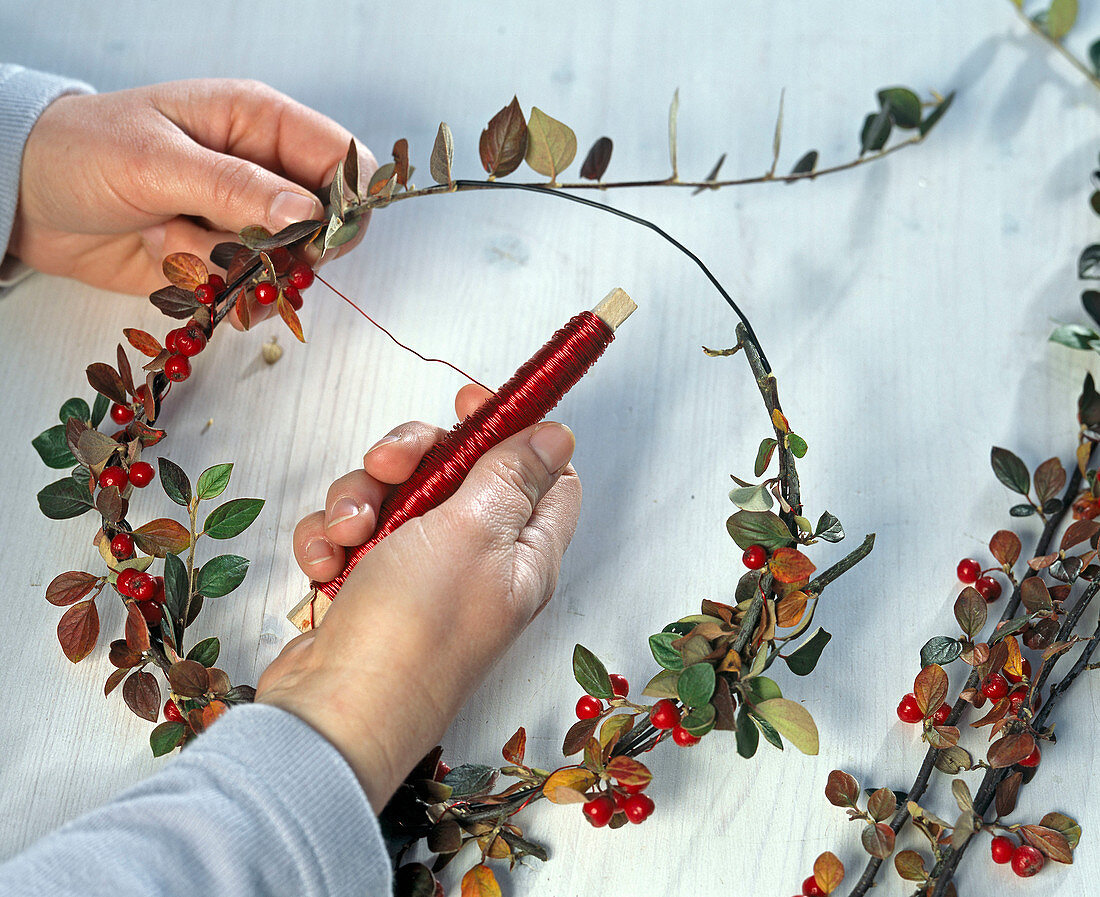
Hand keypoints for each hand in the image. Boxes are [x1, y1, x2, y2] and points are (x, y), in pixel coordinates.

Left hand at [10, 78, 374, 321]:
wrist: (27, 199)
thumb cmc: (82, 153)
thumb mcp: (155, 162)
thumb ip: (234, 186)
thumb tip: (308, 212)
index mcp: (257, 123)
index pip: (341, 160)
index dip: (346, 202)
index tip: (318, 241)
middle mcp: (261, 172)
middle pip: (325, 224)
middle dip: (291, 251)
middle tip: (244, 254)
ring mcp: (244, 220)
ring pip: (291, 268)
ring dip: (244, 274)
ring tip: (179, 248)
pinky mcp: (225, 261)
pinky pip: (257, 295)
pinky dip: (227, 299)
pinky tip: (182, 277)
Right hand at [256, 384, 581, 810]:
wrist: (332, 712)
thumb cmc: (413, 628)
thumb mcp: (473, 531)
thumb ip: (511, 474)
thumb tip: (558, 436)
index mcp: (523, 552)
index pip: (543, 473)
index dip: (511, 429)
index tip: (470, 403)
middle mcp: (477, 561)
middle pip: (457, 471)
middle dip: (414, 455)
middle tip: (390, 463)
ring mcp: (419, 575)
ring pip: (395, 495)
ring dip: (361, 499)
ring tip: (348, 533)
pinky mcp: (368, 586)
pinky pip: (352, 532)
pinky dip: (331, 537)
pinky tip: (322, 559)